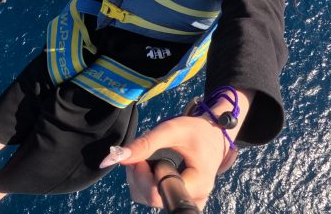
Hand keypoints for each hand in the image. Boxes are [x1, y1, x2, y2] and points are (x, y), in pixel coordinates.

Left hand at [101, 115, 236, 210]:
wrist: (213, 135)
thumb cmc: (197, 131)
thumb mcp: (173, 130)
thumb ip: (146, 143)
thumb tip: (116, 157)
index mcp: (198, 184)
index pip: (157, 193)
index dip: (144, 175)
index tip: (143, 158)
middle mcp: (192, 199)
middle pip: (149, 197)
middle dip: (139, 174)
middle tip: (143, 153)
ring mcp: (184, 201)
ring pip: (146, 198)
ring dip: (138, 177)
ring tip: (147, 157)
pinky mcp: (175, 198)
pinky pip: (150, 197)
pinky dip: (142, 180)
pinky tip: (148, 165)